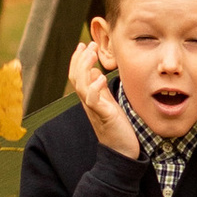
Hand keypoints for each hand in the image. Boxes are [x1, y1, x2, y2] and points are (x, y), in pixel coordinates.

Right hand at [67, 35, 136, 154]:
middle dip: (80, 59)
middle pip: (75, 77)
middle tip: (89, 44)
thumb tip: (94, 72)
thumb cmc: (117, 128)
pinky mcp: (102, 116)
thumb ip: (100, 89)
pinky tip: (100, 77)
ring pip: (80, 85)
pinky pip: (92, 100)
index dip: (78, 59)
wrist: (122, 152)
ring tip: (92, 54)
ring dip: (84, 67)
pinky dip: (94, 87)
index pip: (77, 75)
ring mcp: (94, 109)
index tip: (84, 44)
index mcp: (89, 98)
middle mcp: (88, 102)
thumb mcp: (108, 104)